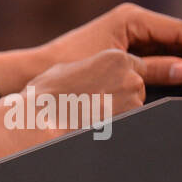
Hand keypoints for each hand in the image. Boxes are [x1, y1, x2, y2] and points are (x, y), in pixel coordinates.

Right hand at [26, 48, 148, 130]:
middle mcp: (129, 77)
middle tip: (99, 102)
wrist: (44, 117)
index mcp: (115, 58)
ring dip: (121, 109)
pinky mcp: (130, 122)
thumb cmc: (49, 92)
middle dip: (123, 93)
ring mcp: (133, 102)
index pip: (135, 66)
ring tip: (95, 114)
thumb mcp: (67, 68)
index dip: (123, 76)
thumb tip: (94, 72)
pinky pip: (129, 121)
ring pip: (134, 105)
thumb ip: (90, 67)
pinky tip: (97, 123)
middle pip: (137, 86)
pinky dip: (118, 122)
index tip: (111, 85)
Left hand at [39, 3, 181, 88]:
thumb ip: (155, 68)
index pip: (179, 29)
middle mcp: (134, 20)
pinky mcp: (126, 46)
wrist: (41, 67)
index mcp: (133, 17)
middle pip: (177, 37)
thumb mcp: (120, 65)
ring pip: (168, 47)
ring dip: (180, 62)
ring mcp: (130, 33)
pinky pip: (155, 55)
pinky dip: (166, 67)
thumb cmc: (74, 62)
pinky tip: (176, 82)